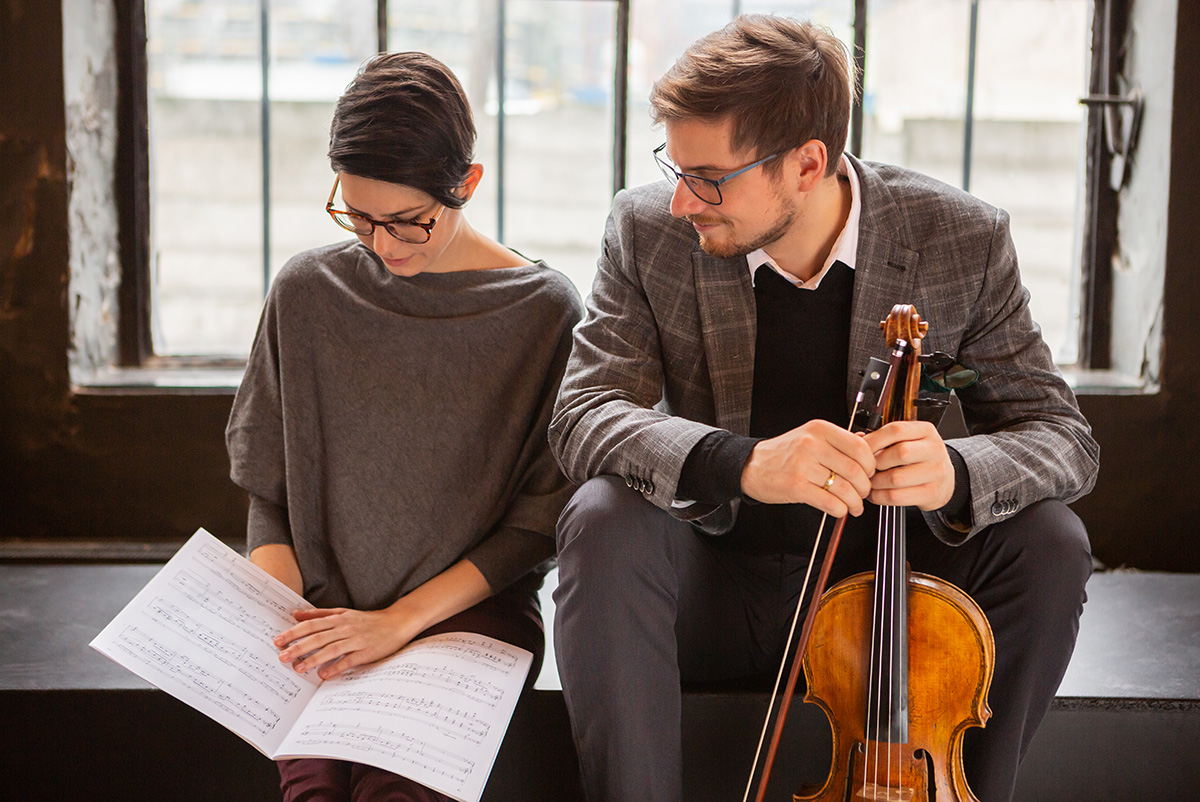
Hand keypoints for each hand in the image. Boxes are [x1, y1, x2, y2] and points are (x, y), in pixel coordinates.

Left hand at [274, 605, 422, 680]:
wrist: (396, 623)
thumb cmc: (367, 620)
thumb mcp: (342, 613)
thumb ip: (319, 614)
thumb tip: (296, 614)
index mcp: (337, 618)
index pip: (311, 625)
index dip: (293, 633)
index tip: (278, 641)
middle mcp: (345, 628)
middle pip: (317, 637)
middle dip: (298, 647)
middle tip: (282, 657)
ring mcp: (356, 640)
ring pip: (331, 649)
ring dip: (313, 659)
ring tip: (298, 668)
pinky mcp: (366, 652)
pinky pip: (348, 660)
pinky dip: (335, 667)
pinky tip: (323, 675)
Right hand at [740, 419, 874, 517]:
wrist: (751, 465)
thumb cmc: (783, 453)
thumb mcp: (809, 436)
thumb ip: (837, 440)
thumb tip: (867, 444)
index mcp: (819, 429)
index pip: (859, 446)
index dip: (870, 464)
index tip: (869, 473)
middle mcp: (811, 445)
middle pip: (855, 469)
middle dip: (864, 487)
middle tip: (863, 493)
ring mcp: (802, 466)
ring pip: (844, 488)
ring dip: (854, 502)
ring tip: (854, 506)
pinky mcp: (795, 486)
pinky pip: (829, 502)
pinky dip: (840, 510)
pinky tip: (840, 510)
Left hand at [862, 421, 954, 510]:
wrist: (943, 480)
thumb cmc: (918, 458)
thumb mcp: (907, 440)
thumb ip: (883, 438)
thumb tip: (857, 439)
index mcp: (925, 431)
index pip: (896, 430)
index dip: (874, 440)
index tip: (861, 449)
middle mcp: (934, 449)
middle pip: (899, 453)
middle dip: (876, 462)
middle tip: (866, 468)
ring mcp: (936, 472)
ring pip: (896, 478)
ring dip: (875, 482)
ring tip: (870, 481)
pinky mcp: (931, 492)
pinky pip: (897, 496)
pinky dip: (879, 496)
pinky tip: (876, 493)